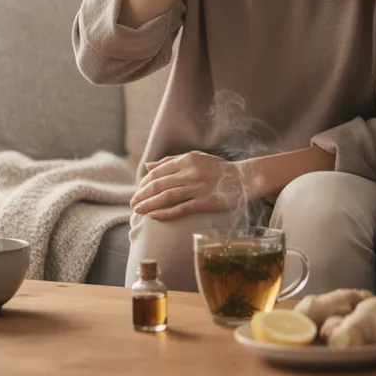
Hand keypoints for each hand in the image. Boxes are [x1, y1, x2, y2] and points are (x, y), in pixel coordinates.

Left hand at [130, 151, 248, 221]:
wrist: (243, 178)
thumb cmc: (218, 168)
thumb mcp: (195, 158)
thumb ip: (171, 161)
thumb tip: (148, 166)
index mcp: (187, 160)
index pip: (158, 171)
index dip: (145, 182)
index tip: (139, 190)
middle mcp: (190, 172)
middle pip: (159, 184)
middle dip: (142, 194)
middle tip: (132, 203)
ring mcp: (197, 188)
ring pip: (166, 197)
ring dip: (149, 204)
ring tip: (138, 211)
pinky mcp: (204, 202)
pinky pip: (180, 209)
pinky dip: (165, 213)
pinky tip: (154, 216)